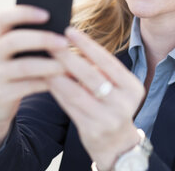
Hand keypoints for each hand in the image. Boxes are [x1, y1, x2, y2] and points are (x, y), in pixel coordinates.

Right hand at [0, 5, 67, 158]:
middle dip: (42, 39)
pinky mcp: (1, 94)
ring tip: (68, 65)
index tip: (47, 14)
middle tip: (64, 42)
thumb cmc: (19, 68)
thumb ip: (34, 38)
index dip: (24, 13)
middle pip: (14, 40)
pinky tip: (64, 81)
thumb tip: (66, 29)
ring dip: (49, 65)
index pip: (4, 17)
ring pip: (24, 66)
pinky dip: (48, 83)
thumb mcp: (20, 52)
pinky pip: (28, 87)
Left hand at [48, 27, 144, 169]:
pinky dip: (57, 92)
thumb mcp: (117, 87)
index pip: (108, 61)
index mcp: (132, 87)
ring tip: (42, 60)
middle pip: (90, 76)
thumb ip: (99, 69)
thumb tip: (72, 41)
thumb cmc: (113, 106)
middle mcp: (123, 103)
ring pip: (76, 92)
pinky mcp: (92, 131)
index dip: (88, 45)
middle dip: (68, 57)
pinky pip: (69, 107)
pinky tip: (46, 80)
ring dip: (57, 75)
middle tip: (50, 43)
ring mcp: (108, 119)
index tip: (69, 31)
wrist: (117, 145)